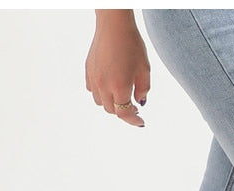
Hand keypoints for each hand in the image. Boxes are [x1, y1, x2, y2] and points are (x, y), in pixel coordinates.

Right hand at [85, 10, 150, 126]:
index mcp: (120, 86)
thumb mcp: (144, 69)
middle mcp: (104, 85)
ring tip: (121, 96)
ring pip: (100, 102)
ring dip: (111, 103)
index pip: (124, 113)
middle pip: (112, 110)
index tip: (141, 122)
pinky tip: (109, 86)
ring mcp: (94, 79)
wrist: (114, 25)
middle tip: (134, 107)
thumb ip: (144, 89)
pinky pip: (92, 90)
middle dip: (124, 111)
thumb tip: (139, 103)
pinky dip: (101, 93)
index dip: (133, 120)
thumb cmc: (131, 44)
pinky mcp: (88, 71)